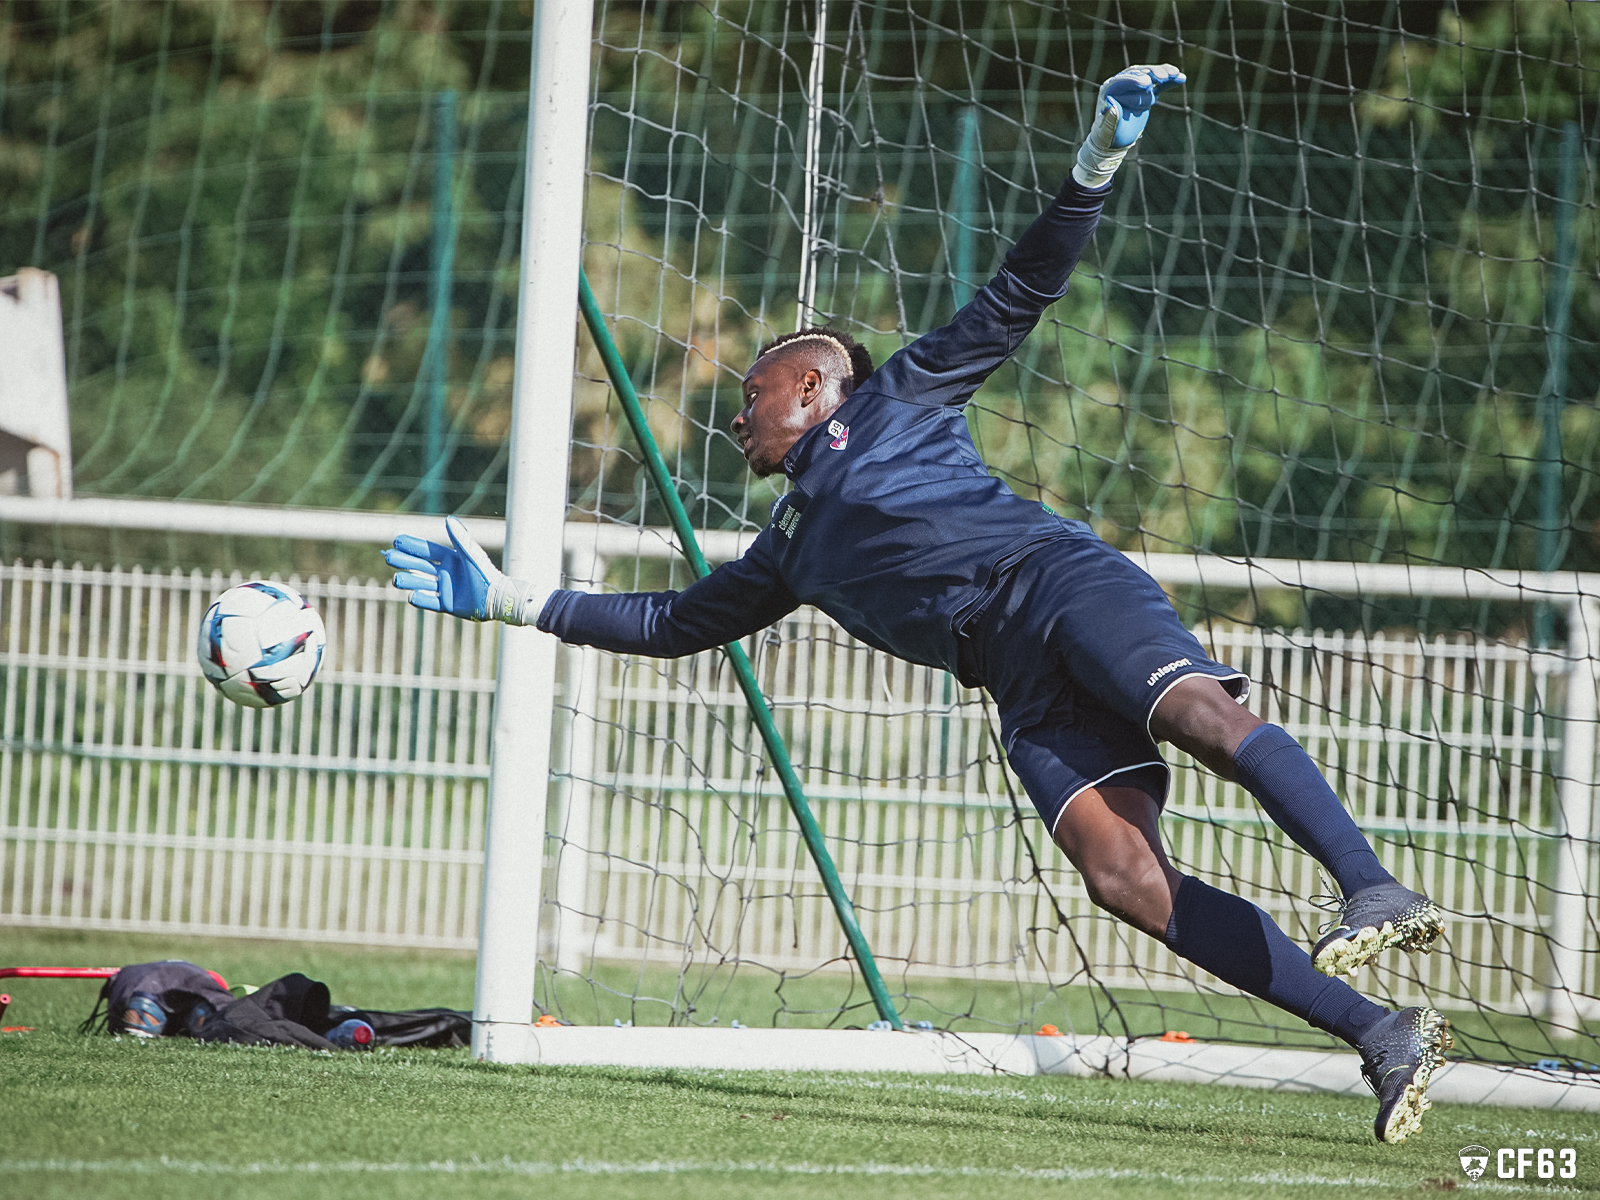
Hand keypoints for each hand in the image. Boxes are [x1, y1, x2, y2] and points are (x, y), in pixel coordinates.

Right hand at [384, 515, 546, 624]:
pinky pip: (430, 602)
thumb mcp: (471, 554)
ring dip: (408, 580)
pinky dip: (421, 599)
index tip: (397, 540)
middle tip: (388, 557)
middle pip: (420, 566)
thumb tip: (448, 519)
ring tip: (395, 579)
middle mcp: (445, 573)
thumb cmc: (485, 573)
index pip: (427, 551)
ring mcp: (445, 589)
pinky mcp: (447, 604)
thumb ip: (459, 538)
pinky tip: (411, 596)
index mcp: (451, 559)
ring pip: (421, 583)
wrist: (496, 598)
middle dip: (404, 561)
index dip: (412, 546)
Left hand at [1074, 63, 1185, 187]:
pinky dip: (1170, 81)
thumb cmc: (1106, 136)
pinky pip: (1159, 85)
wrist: (1113, 141)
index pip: (1122, 80)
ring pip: (1151, 75)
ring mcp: (1136, 87)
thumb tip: (1112, 106)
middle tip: (1163, 78)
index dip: (1135, 80)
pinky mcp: (1147, 93)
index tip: (1147, 84)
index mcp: (1109, 89)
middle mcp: (1122, 84)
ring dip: (1164, 73)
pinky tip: (1181, 78)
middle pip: (1139, 73)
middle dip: (1152, 73)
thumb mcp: (1107, 130)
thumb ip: (1109, 118)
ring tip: (1175, 74)